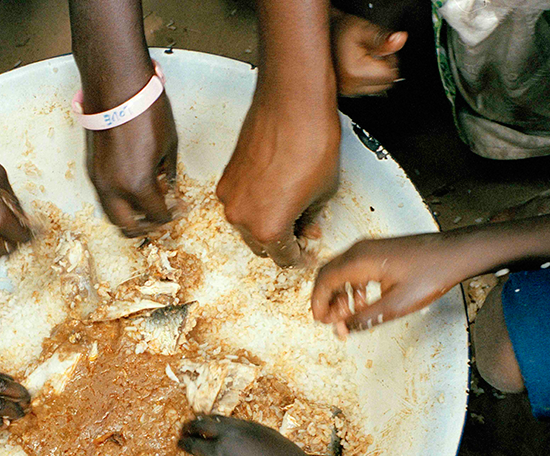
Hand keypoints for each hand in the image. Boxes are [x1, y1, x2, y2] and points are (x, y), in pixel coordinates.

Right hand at [86, 94, 178, 236]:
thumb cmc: (145, 109)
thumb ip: (168, 174)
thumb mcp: (169, 146)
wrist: (116, 85)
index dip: (171, 216)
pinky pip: (104, 197)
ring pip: (112, 214)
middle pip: (127, 226)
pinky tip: (132, 188)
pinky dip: (118, 201)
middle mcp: (113, 188)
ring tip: (145, 205)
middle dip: (145, 226)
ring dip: (129, 216)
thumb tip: (167, 188)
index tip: (178, 209)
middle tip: (159, 217)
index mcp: (137, 184)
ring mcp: (98, 179)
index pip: (156, 216)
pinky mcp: (91, 168)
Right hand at [179, 416, 311, 455]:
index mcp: (220, 454)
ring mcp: (244, 427)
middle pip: (202, 424)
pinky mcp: (258, 425)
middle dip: (191, 426)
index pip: (194, 445)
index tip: (178, 442)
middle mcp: (229, 436)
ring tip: (200, 422)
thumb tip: (223, 455)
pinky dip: (226, 423)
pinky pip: (236, 421)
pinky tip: (225, 426)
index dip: (184, 443)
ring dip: (207, 420)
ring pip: (219, 418)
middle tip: (184, 429)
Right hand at [217, 87, 339, 267]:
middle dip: (281, 239)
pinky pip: (240, 201)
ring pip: (247, 224)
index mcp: (268, 228)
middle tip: (301, 226)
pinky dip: (255, 201)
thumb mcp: (323, 192)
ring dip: (265, 221)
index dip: (299, 254)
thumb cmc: (311, 142)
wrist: (292, 103)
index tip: (305, 247)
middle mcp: (242, 217)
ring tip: (289, 204)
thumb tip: (304, 225)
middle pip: (260, 245)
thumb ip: (309, 218)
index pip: (282, 258)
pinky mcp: (225, 177)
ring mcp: (229, 196)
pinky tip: (274, 187)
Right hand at [310, 233, 462, 330]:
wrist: (456, 253)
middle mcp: (360, 250)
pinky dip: (351, 285)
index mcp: (359, 261)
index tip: (319, 320)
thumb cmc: (431, 274)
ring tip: (347, 313)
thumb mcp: (395, 306)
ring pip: (340, 270)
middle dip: (325, 299)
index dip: (318, 303)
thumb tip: (342, 328)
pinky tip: (363, 300)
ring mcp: (369, 247)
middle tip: (330, 320)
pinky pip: (354, 266)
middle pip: (328, 274)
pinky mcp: (379, 249)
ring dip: (339, 293)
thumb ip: (365, 318)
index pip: (324, 281)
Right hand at [329, 9, 406, 96]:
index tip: (378, 49)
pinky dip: (368, 78)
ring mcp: (346, 92)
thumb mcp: (365, 30)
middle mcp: (349, 87)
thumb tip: (400, 40)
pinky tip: (359, 67)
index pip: (390, 76)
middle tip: (371, 53)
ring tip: (364, 59)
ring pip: (377, 88)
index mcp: (354, 74)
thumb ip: (384, 39)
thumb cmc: (342, 31)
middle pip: (384, 84)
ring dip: (376, 74)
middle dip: (383, 68)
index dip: (389, 59)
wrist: (324, 35)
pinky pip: (367, 89)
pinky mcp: (345, 93)